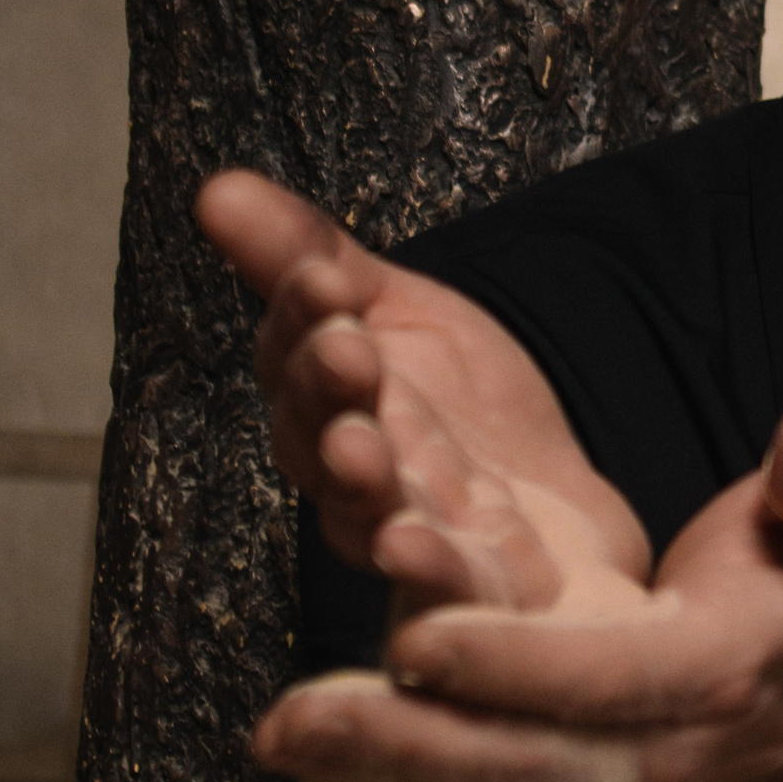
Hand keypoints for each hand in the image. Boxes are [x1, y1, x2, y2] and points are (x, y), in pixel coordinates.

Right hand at [197, 167, 646, 581]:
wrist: (566, 525)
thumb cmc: (468, 423)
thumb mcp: (401, 318)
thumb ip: (314, 262)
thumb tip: (216, 187)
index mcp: (329, 409)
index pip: (296, 360)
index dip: (302, 322)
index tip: (323, 281)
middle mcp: (354, 481)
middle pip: (319, 439)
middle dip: (328, 394)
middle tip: (348, 352)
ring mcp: (408, 541)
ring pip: (366, 517)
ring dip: (359, 485)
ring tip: (363, 450)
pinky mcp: (473, 594)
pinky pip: (442, 590)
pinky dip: (428, 573)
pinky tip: (416, 547)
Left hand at [242, 290, 782, 781]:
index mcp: (712, 675)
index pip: (607, 678)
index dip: (516, 663)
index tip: (426, 638)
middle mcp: (647, 750)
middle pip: (521, 765)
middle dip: (411, 744)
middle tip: (299, 717)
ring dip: (378, 763)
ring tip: (281, 731)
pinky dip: (386, 770)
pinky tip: (307, 742)